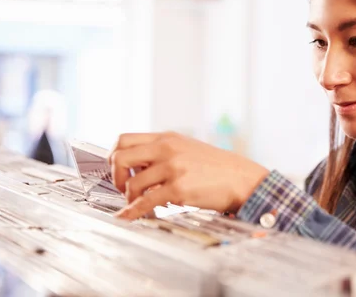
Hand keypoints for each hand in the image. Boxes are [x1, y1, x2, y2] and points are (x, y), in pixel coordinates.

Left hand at [108, 132, 269, 219]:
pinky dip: (132, 212)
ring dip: (130, 198)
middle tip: (123, 188)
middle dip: (116, 177)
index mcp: (167, 138)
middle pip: (120, 157)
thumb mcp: (187, 148)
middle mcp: (167, 149)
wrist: (242, 178)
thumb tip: (136, 167)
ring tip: (140, 203)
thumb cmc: (217, 167)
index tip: (117, 170)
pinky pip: (145, 203)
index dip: (113, 157)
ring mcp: (172, 168)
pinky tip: (128, 217)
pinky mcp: (178, 189)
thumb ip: (162, 152)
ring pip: (131, 184)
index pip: (124, 140)